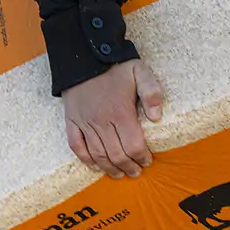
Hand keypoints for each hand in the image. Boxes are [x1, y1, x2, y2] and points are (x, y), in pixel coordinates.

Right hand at [62, 59, 163, 178]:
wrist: (84, 55)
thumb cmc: (115, 65)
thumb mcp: (140, 72)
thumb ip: (152, 93)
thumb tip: (157, 117)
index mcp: (121, 112)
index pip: (133, 145)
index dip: (142, 157)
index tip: (147, 161)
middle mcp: (102, 121)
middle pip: (117, 154)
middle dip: (129, 167)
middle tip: (136, 172)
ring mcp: (85, 122)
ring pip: (98, 155)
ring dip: (110, 168)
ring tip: (120, 174)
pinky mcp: (72, 121)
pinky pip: (77, 146)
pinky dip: (86, 160)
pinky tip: (96, 166)